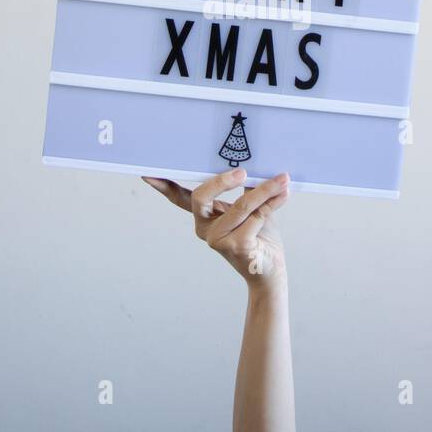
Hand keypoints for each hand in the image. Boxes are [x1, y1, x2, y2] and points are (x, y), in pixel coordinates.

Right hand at [142, 168, 290, 285]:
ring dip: (264, 190)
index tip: (148, 172)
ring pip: (240, 205)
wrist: (271, 270)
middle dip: (221, 181)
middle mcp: (205, 228)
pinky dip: (272, 203)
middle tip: (242, 172)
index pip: (179, 198)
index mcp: (204, 216)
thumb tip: (250, 161)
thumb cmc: (259, 236)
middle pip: (200, 197)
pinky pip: (256, 217)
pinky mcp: (236, 247)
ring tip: (281, 179)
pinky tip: (283, 195)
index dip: (163, 185)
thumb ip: (244, 189)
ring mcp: (218, 240)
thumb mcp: (249, 208)